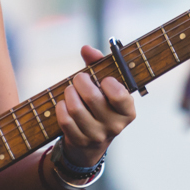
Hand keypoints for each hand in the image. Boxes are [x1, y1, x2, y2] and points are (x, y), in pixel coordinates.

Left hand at [54, 45, 137, 168]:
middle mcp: (115, 126)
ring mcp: (97, 135)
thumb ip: (99, 63)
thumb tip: (86, 49)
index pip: (119, 96)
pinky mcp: (80, 141)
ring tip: (71, 89)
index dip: (108, 83)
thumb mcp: (106, 85)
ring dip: (69, 93)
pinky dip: (61, 107)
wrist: (93, 140)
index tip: (104, 79)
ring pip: (76, 109)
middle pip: (92, 98)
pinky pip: (65, 120)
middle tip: (79, 78)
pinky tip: (64, 103)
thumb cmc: (102, 103)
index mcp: (127, 111)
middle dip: (81, 81)